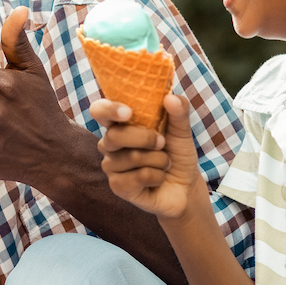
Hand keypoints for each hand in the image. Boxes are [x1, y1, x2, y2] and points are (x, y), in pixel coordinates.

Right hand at [93, 94, 205, 219]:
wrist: (185, 185)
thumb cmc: (177, 153)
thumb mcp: (181, 130)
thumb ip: (178, 112)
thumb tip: (171, 97)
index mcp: (120, 124)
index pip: (100, 110)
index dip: (108, 109)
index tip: (128, 112)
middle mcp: (109, 143)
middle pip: (115, 136)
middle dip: (146, 138)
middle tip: (162, 143)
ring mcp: (111, 166)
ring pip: (133, 157)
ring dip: (159, 160)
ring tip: (164, 163)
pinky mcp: (117, 187)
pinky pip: (140, 176)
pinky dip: (158, 176)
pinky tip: (158, 178)